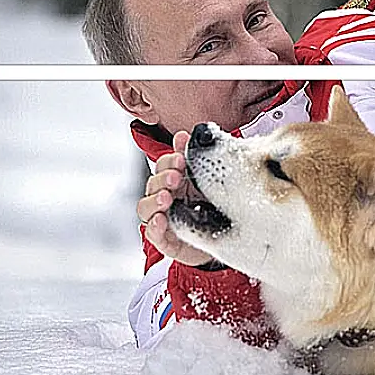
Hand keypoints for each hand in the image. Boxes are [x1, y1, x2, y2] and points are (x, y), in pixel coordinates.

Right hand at [137, 130, 214, 267]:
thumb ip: (195, 158)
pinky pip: (153, 233)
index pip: (162, 166)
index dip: (168, 161)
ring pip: (146, 207)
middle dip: (162, 178)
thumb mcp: (209, 180)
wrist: (228, 238)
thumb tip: (183, 134)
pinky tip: (162, 220)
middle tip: (176, 176)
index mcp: (175, 181)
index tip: (181, 158)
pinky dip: (155, 226)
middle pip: (153, 184)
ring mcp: (162, 219)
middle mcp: (165, 198)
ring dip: (155, 200)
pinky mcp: (165, 240)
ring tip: (167, 197)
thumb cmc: (214, 207)